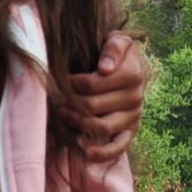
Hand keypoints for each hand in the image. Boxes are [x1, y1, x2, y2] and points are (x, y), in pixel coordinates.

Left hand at [68, 31, 146, 164]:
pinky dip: (104, 153)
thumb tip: (104, 68)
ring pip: (102, 126)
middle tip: (55, 99)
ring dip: (78, 123)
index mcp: (133, 73)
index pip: (93, 83)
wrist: (132, 65)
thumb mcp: (118, 39)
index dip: (71, 83)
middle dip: (70, 103)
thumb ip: (113, 48)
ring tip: (62, 115)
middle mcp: (136, 97)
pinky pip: (119, 146)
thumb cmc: (117, 51)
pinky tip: (88, 152)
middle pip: (93, 106)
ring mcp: (134, 116)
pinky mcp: (132, 131)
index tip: (59, 79)